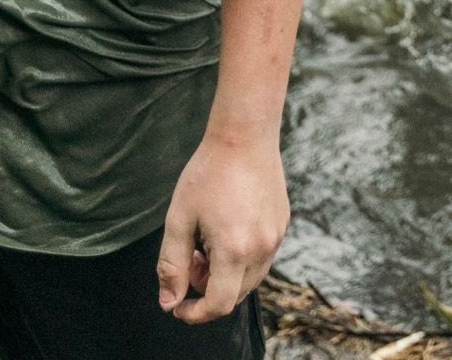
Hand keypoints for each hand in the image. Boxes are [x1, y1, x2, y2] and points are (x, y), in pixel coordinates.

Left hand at [157, 133, 288, 323]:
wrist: (244, 137)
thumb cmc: (208, 174)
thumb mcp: (179, 220)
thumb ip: (172, 265)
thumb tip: (169, 303)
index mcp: (235, 249)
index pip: (219, 304)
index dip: (195, 313)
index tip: (179, 306)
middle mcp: (262, 247)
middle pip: (236, 294)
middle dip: (208, 289)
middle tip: (191, 258)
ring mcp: (276, 236)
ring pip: (251, 278)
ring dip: (225, 274)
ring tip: (207, 242)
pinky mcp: (282, 224)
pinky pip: (262, 257)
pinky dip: (241, 258)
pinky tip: (226, 228)